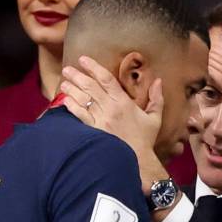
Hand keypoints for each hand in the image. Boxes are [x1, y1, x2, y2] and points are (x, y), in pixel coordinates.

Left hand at [61, 56, 169, 193]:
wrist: (137, 161)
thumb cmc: (145, 140)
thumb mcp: (155, 118)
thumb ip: (157, 98)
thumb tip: (158, 81)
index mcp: (124, 102)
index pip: (106, 79)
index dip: (94, 67)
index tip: (83, 59)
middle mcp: (110, 109)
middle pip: (90, 87)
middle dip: (77, 76)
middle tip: (67, 69)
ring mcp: (101, 120)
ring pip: (83, 100)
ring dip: (72, 89)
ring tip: (64, 82)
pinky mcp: (94, 131)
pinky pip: (80, 116)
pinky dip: (72, 107)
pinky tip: (65, 101)